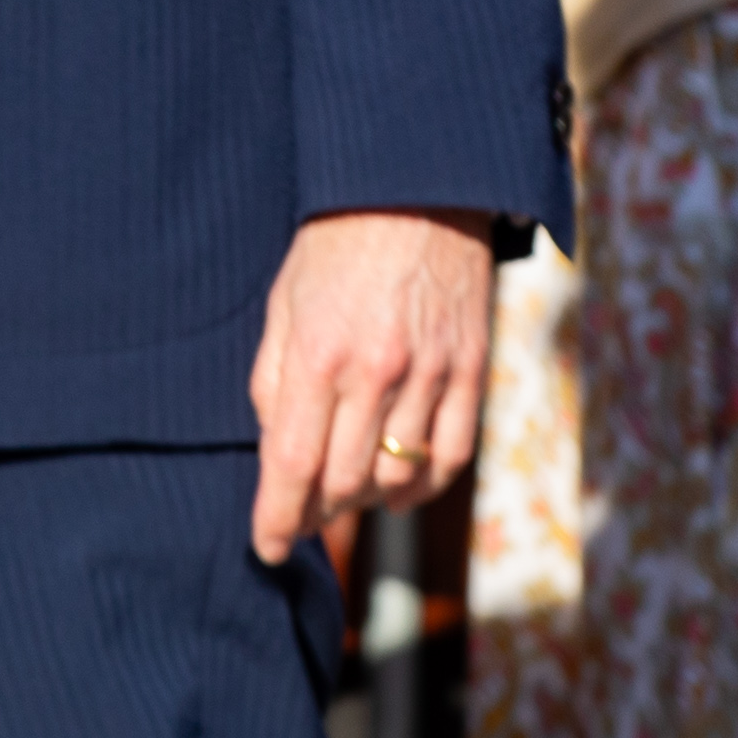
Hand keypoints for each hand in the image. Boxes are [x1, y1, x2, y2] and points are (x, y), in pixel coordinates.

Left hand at [247, 207, 493, 562]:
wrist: (418, 189)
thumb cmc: (335, 245)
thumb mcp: (283, 302)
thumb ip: (274, 380)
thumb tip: (275, 450)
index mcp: (319, 353)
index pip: (292, 463)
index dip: (276, 517)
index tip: (266, 548)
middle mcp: (377, 372)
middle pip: (345, 482)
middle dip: (314, 515)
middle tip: (297, 524)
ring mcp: (432, 375)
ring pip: (398, 479)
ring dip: (365, 504)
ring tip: (342, 499)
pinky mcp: (472, 372)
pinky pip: (451, 458)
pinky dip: (422, 487)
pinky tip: (398, 489)